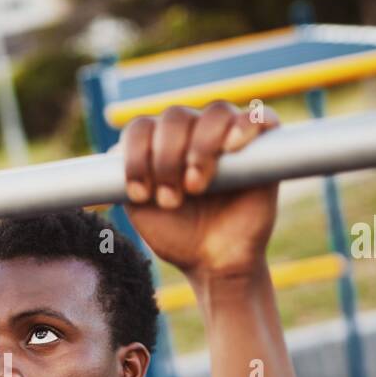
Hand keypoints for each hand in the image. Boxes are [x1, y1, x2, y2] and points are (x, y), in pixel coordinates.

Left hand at [120, 101, 279, 283]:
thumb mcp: (142, 208)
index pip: (142, 128)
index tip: (138, 194)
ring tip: (195, 185)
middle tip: (170, 199)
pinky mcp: (262, 148)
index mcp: (160, 145)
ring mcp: (227, 138)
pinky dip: (245, 124)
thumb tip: (112, 154)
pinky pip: (258, 117)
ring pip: (215, 113)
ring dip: (200, 147)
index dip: (136, 156)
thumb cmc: (178, 235)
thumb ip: (125, 179)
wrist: (215, 263)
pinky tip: (232, 147)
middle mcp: (193, 134)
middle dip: (166, 158)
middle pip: (175, 117)